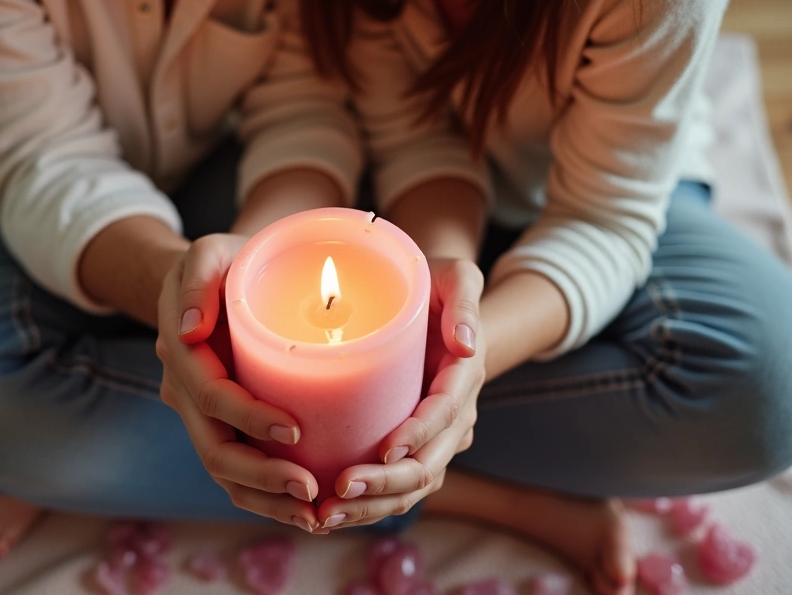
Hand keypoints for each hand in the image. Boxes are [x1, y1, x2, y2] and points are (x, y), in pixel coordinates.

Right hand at [155, 233, 320, 532]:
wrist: (206, 283)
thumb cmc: (221, 262)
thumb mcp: (208, 252)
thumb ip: (197, 276)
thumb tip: (190, 330)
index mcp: (182, 353)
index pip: (211, 397)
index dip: (249, 417)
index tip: (295, 428)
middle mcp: (184, 392)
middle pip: (215, 450)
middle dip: (261, 476)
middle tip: (311, 490)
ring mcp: (200, 416)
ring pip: (224, 473)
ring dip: (266, 500)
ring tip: (314, 516)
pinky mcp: (222, 428)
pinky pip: (237, 473)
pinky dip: (265, 498)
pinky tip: (304, 511)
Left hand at [316, 258, 485, 530]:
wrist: (438, 312)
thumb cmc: (435, 285)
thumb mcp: (455, 276)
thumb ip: (463, 297)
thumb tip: (466, 344)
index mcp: (463, 376)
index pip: (445, 414)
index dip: (419, 435)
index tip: (386, 449)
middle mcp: (456, 416)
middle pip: (428, 464)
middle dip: (387, 484)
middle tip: (340, 490)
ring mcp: (436, 439)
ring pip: (412, 487)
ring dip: (373, 507)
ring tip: (326, 515)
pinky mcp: (411, 449)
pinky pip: (397, 488)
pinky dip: (368, 508)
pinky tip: (328, 516)